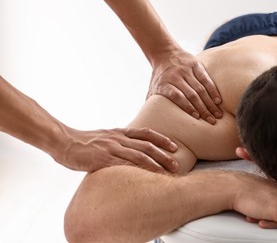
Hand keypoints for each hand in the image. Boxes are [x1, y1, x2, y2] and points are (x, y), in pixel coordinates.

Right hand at [52, 127, 178, 172]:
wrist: (64, 142)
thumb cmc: (85, 141)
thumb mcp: (106, 136)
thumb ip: (119, 141)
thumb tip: (132, 149)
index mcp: (120, 132)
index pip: (146, 133)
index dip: (162, 139)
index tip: (174, 146)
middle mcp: (119, 139)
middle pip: (147, 146)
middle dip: (164, 155)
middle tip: (176, 164)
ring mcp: (111, 148)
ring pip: (139, 155)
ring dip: (156, 164)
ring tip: (167, 172)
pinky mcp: (103, 159)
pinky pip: (123, 166)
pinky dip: (137, 172)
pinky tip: (146, 178)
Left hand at [147, 49, 221, 124]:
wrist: (164, 53)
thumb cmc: (159, 78)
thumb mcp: (152, 89)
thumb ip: (152, 103)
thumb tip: (153, 121)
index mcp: (164, 84)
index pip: (177, 96)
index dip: (187, 106)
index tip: (196, 117)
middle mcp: (175, 76)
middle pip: (191, 94)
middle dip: (203, 109)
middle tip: (211, 121)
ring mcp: (186, 70)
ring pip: (200, 88)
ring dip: (210, 102)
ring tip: (217, 114)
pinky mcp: (195, 64)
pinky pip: (206, 79)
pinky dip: (213, 90)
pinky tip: (218, 100)